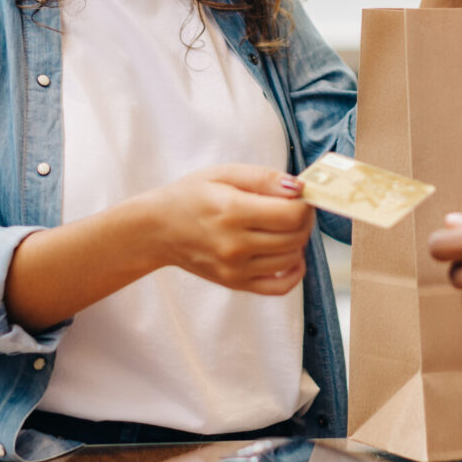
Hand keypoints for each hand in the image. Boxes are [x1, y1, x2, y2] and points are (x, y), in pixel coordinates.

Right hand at [148, 165, 314, 294]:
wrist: (157, 230)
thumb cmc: (190, 196)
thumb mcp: (223, 174)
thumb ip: (263, 178)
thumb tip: (299, 187)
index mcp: (233, 211)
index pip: (292, 214)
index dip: (305, 203)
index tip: (300, 195)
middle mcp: (236, 245)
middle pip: (295, 237)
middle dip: (305, 219)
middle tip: (296, 207)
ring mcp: (236, 269)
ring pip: (292, 259)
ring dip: (298, 241)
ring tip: (285, 226)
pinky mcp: (235, 283)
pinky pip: (280, 287)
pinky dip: (294, 272)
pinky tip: (290, 256)